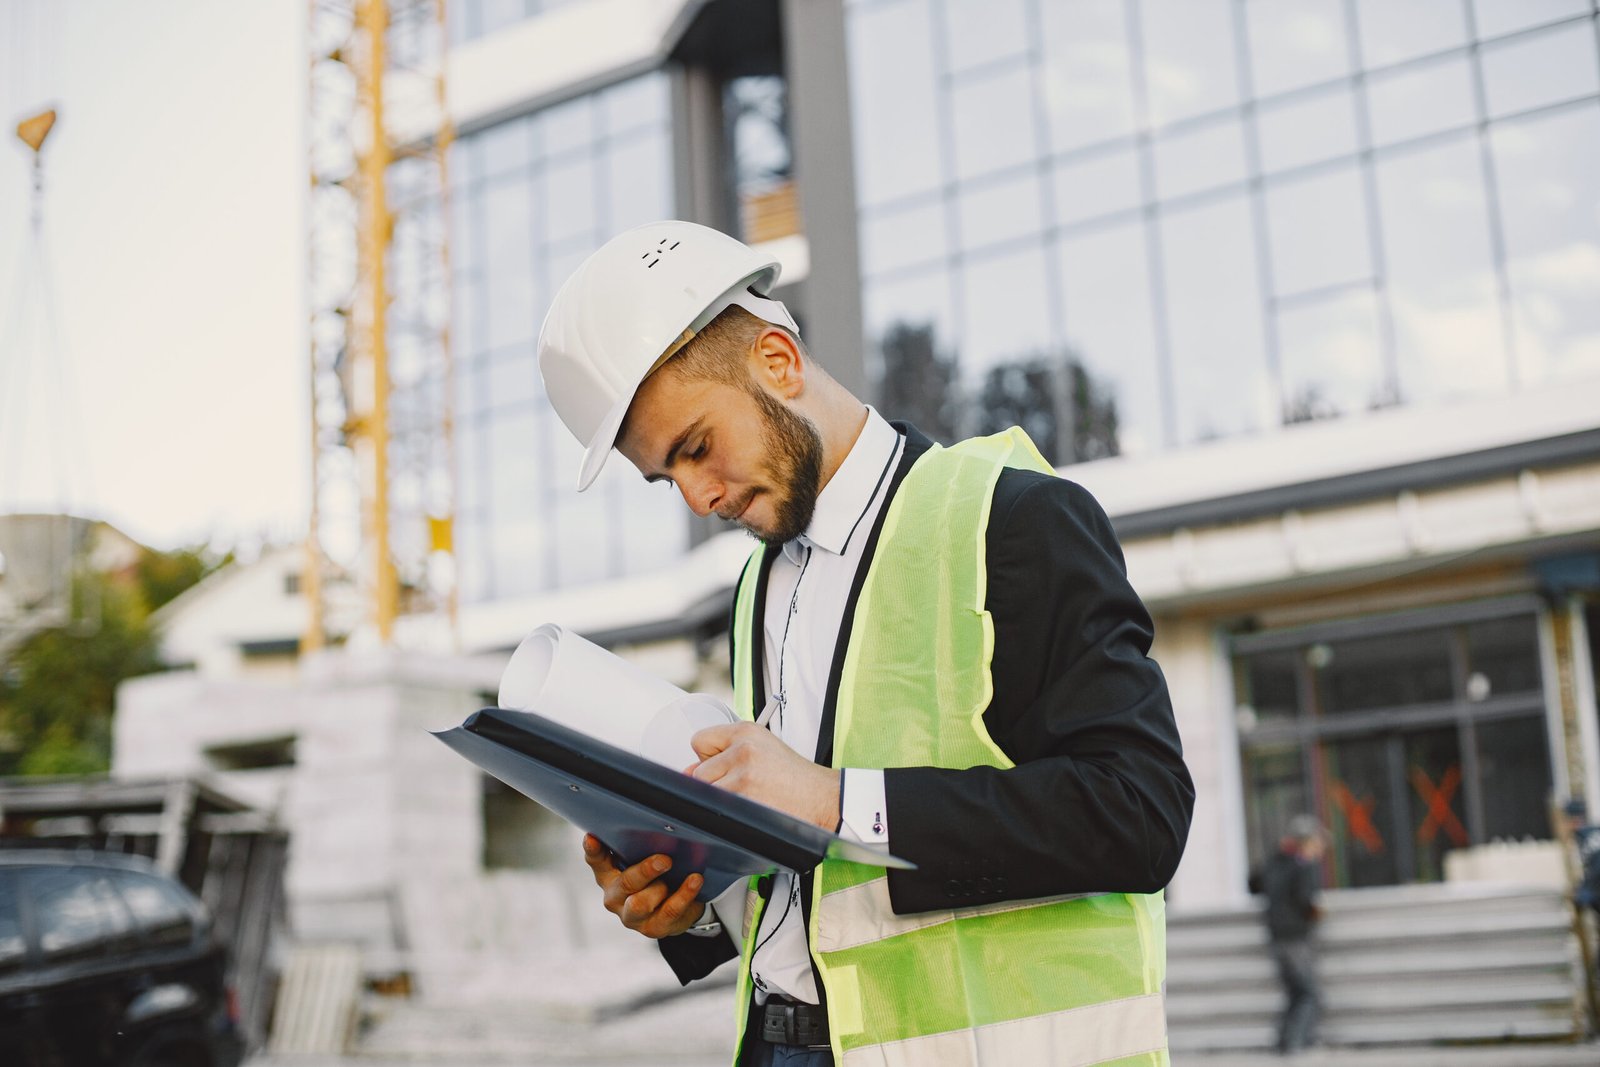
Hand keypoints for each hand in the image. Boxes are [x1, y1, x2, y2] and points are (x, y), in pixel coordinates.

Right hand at [581, 834, 704, 938]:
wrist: (675, 910)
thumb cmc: (654, 878)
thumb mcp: (642, 861)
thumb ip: (637, 845)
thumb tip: (649, 821)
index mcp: (608, 877)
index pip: (597, 862)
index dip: (594, 850)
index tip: (593, 837)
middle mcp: (615, 898)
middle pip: (625, 884)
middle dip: (645, 871)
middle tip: (664, 860)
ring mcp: (632, 916)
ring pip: (641, 903)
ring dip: (661, 887)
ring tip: (681, 873)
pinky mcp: (653, 929)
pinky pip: (669, 912)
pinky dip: (684, 895)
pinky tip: (695, 880)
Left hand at [687, 721, 840, 829]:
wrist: (822, 797)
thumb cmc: (794, 777)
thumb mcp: (762, 749)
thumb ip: (724, 754)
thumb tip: (687, 772)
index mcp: (746, 730)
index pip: (699, 741)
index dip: (708, 758)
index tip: (724, 766)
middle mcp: (742, 747)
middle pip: (698, 772)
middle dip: (715, 783)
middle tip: (744, 786)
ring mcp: (743, 773)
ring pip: (706, 792)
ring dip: (722, 800)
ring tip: (750, 797)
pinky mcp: (744, 797)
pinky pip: (717, 809)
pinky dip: (729, 814)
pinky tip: (752, 808)